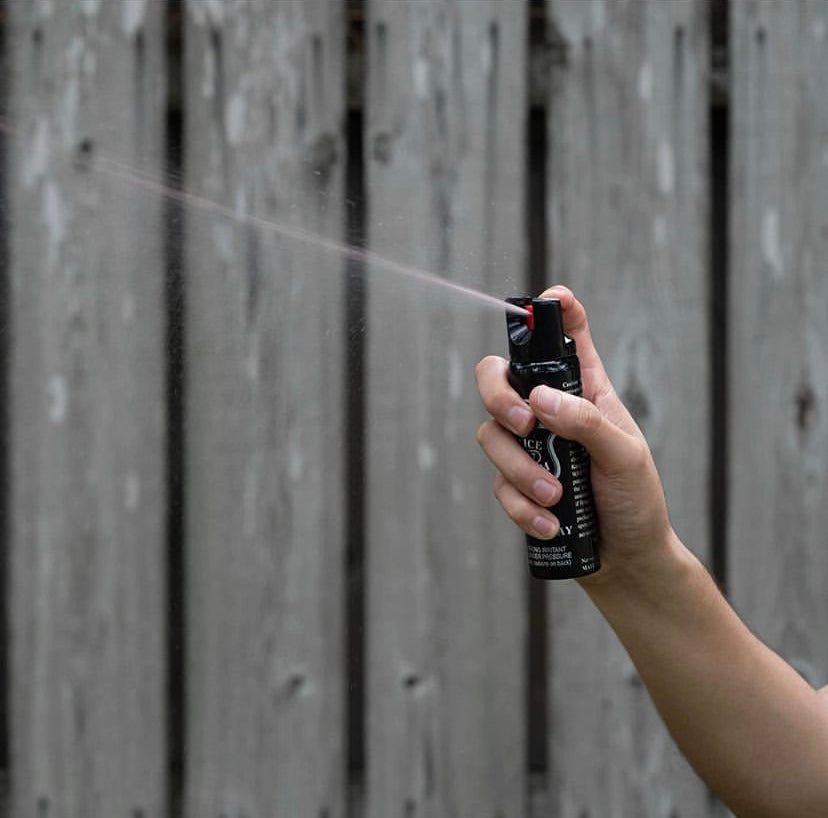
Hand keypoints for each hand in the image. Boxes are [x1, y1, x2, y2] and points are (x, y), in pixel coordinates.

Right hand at [475, 286, 672, 584]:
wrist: (625, 559)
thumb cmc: (636, 500)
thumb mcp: (624, 455)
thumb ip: (586, 422)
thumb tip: (539, 399)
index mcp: (585, 391)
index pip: (568, 337)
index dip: (555, 309)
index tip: (551, 298)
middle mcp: (549, 411)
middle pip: (499, 375)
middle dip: (498, 395)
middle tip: (526, 425)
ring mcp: (529, 448)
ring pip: (492, 436)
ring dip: (520, 470)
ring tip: (556, 499)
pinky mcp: (516, 484)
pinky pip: (498, 484)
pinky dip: (521, 506)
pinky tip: (551, 524)